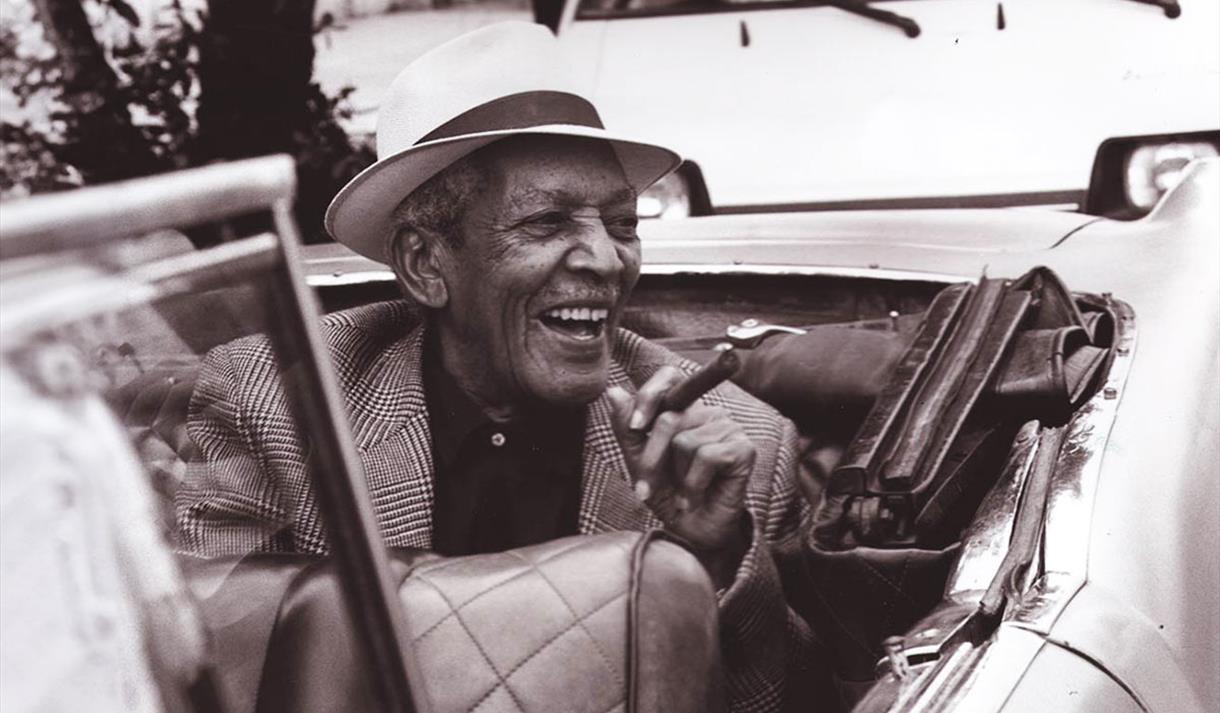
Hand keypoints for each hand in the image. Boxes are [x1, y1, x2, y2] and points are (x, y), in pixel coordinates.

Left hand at [607, 366, 754, 586]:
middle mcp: (709, 413)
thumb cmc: (669, 495)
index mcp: (685, 410)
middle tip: (646, 489)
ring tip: (680, 494)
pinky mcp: (743, 449)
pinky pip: (707, 456)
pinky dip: (693, 485)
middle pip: (670, 419)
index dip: (651, 394)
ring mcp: (728, 428)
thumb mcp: (639, 462)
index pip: (670, 376)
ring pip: (685, 441)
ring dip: (675, 477)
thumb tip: (613, 392)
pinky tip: (693, 499)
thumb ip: (627, 429)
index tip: (635, 426)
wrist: (692, 533)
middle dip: (651, 459)